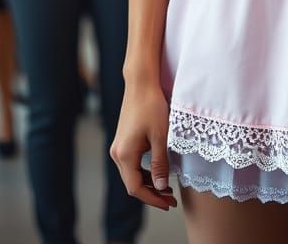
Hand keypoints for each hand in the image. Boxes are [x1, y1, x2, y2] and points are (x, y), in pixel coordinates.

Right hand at [110, 80, 176, 212]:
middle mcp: (117, 153)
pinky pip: (132, 163)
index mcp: (124, 155)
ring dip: (148, 183)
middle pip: (132, 183)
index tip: (168, 204)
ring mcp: (118, 146)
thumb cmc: (152, 106)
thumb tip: (161, 188)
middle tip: (171, 199)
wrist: (141, 83)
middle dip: (151, 193)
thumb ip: (160, 164)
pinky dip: (144, 171)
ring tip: (167, 188)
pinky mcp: (123, 140)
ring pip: (131, 174)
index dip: (152, 199)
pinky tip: (157, 172)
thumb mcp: (160, 136)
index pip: (136, 188)